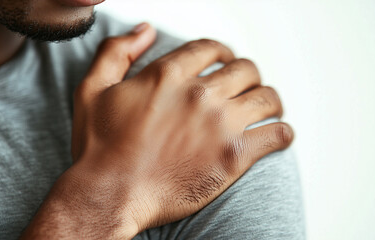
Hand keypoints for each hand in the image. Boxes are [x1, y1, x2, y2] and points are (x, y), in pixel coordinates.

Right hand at [22, 23, 292, 238]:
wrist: (110, 195)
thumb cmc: (100, 148)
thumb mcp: (93, 89)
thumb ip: (116, 51)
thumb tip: (145, 31)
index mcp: (169, 75)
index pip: (211, 49)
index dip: (222, 52)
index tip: (225, 61)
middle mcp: (199, 94)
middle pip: (245, 69)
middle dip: (247, 74)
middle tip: (245, 86)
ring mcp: (220, 125)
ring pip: (266, 97)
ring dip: (268, 100)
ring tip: (266, 108)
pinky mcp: (234, 156)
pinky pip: (276, 135)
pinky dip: (281, 132)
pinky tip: (277, 134)